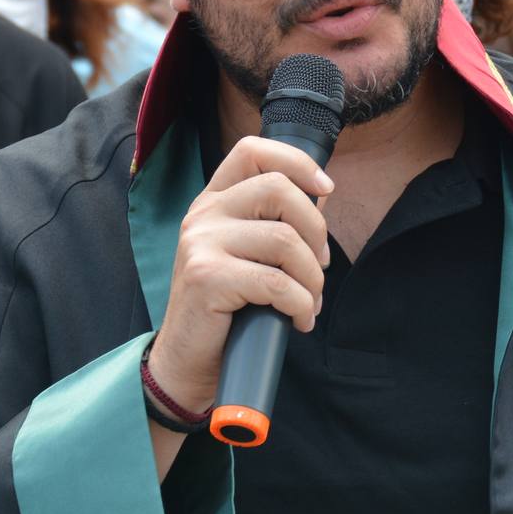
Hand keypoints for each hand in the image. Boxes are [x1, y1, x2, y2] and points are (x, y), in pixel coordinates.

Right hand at [147, 135, 331, 418]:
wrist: (186, 361)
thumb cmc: (225, 310)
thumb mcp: (245, 256)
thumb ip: (273, 224)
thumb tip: (321, 196)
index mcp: (214, 202)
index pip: (252, 152)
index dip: (297, 162)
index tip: (325, 189)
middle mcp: (203, 214)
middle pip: (279, 190)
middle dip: (315, 231)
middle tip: (318, 267)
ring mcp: (201, 243)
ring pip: (285, 240)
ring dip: (312, 278)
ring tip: (309, 302)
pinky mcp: (207, 277)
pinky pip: (277, 283)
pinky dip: (301, 305)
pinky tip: (299, 320)